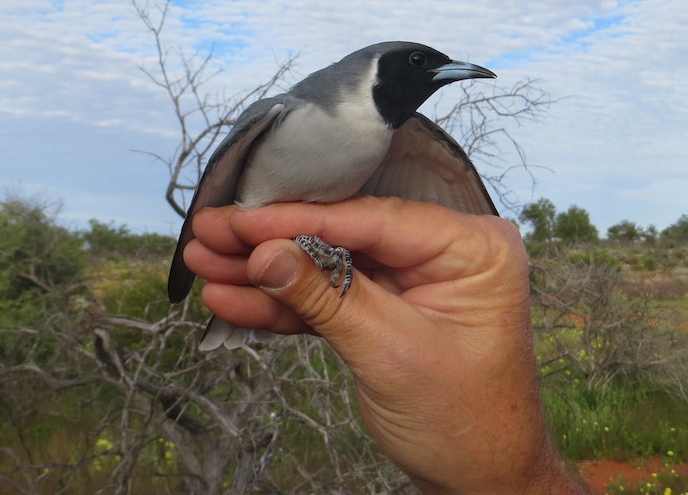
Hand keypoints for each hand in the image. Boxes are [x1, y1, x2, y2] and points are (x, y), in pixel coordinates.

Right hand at [184, 196, 585, 494]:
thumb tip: (265, 253)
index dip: (299, 220)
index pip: (372, 219)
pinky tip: (233, 300)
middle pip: (343, 234)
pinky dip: (284, 305)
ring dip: (265, 272)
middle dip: (271, 241)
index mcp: (472, 247)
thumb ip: (326, 298)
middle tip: (209, 232)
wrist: (482, 482)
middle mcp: (445, 252)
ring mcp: (415, 281)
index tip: (240, 219)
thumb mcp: (391, 353)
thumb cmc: (465, 423)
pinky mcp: (388, 309)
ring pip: (328, 265)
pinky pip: (330, 298)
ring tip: (205, 263)